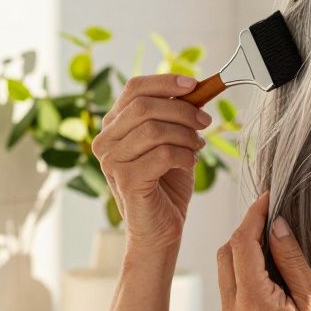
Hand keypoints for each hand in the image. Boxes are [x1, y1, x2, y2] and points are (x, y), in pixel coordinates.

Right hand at [91, 74, 212, 250]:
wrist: (161, 229)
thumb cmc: (166, 185)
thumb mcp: (172, 141)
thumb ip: (176, 115)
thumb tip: (195, 89)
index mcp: (114, 126)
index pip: (134, 89)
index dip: (165, 82)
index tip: (194, 84)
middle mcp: (105, 141)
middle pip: (144, 106)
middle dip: (182, 110)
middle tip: (205, 122)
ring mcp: (112, 162)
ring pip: (154, 130)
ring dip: (185, 135)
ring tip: (197, 147)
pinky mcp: (126, 181)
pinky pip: (161, 154)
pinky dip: (183, 155)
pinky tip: (189, 163)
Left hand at [216, 190, 310, 310]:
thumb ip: (291, 260)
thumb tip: (277, 225)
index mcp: (254, 302)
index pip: (242, 243)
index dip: (253, 215)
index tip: (268, 197)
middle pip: (226, 253)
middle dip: (245, 231)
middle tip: (272, 219)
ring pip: (224, 272)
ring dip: (242, 251)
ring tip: (273, 243)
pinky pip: (230, 292)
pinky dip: (242, 273)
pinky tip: (269, 272)